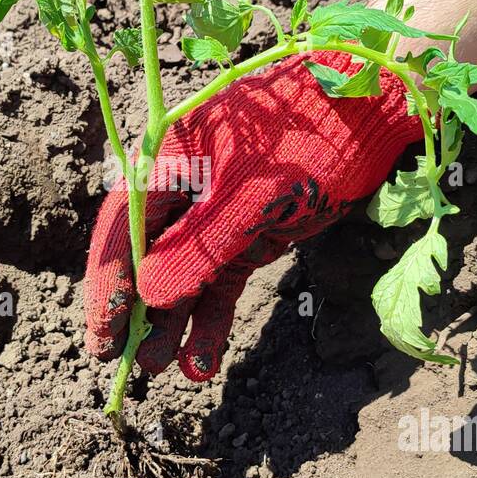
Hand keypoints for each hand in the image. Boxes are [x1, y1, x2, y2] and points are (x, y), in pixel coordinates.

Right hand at [83, 51, 422, 381]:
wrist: (376, 109)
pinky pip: (220, 281)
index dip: (107, 286)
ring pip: (183, 276)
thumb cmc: (310, 136)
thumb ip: (198, 248)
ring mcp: (217, 212)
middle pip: (147, 258)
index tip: (100, 339)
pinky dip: (212, 317)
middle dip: (137, 314)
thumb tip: (148, 297)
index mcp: (168, 161)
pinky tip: (205, 357)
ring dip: (174, 323)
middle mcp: (184, 188)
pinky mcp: (250, 232)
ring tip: (164, 369)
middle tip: (129, 366)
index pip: (123, 231)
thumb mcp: (250, 197)